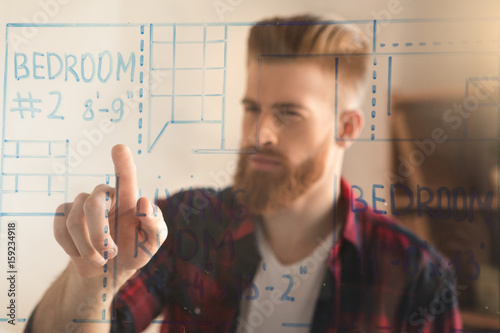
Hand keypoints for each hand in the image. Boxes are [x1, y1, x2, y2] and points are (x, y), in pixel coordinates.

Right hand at [53, 144, 166, 279]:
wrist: (111, 268)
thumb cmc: (136, 249)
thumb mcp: (153, 241)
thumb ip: (154, 224)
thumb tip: (144, 202)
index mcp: (128, 197)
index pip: (126, 176)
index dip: (122, 162)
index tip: (119, 148)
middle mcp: (104, 195)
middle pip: (92, 204)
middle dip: (98, 234)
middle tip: (110, 254)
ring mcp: (82, 204)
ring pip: (74, 221)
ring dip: (87, 248)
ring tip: (101, 259)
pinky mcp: (65, 215)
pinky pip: (60, 228)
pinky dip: (73, 248)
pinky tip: (83, 253)